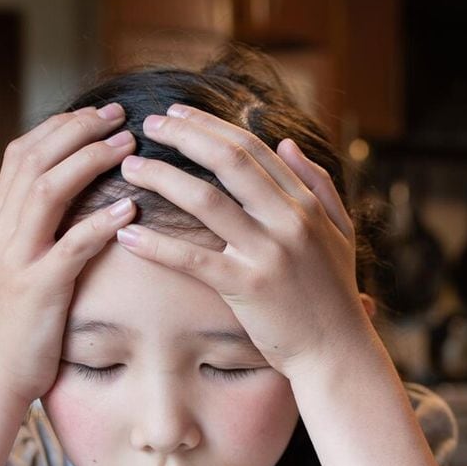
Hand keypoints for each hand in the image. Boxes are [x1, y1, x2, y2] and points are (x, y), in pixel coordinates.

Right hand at [0, 103, 138, 408]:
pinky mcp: (39, 289)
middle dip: (77, 129)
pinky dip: (100, 222)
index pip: (21, 154)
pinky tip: (130, 207)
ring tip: (127, 145)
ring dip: (89, 161)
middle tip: (118, 114)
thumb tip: (19, 202)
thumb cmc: (4, 328)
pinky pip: (71, 246)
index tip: (94, 113)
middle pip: (35, 159)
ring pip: (48, 190)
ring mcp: (17, 259)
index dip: (58, 127)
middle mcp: (2, 233)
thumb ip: (9, 233)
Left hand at [113, 105, 370, 379]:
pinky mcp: (247, 288)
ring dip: (162, 178)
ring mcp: (268, 253)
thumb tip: (285, 143)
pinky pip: (193, 260)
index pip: (253, 148)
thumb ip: (318, 184)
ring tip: (130, 166)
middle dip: (184, 136)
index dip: (211, 125)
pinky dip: (157, 245)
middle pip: (229, 160)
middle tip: (148, 123)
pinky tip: (126, 234)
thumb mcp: (340, 231)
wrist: (339, 352)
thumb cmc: (335, 294)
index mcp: (306, 203)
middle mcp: (289, 220)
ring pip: (206, 201)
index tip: (178, 114)